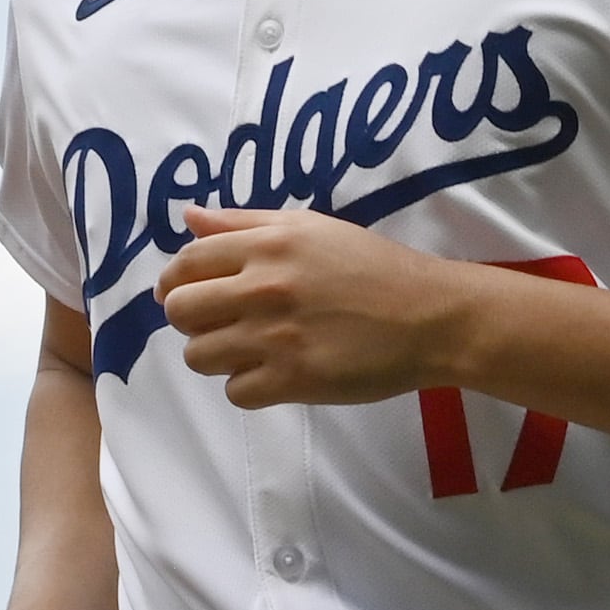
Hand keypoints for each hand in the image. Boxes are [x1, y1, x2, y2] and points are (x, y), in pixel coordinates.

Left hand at [159, 207, 466, 406]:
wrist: (431, 317)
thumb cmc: (374, 267)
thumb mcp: (311, 227)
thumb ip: (244, 222)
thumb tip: (188, 218)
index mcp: (267, 244)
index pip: (185, 264)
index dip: (178, 282)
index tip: (191, 293)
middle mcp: (263, 287)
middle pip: (180, 312)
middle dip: (192, 320)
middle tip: (223, 322)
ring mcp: (275, 337)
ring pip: (199, 356)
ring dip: (218, 355)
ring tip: (251, 349)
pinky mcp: (293, 381)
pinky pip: (235, 392)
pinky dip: (249, 386)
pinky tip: (276, 371)